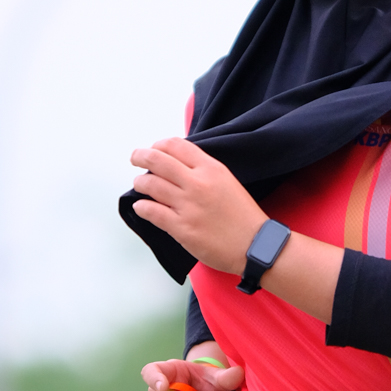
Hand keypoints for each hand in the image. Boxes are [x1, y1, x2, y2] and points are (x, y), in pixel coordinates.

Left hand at [130, 138, 265, 274]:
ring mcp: (188, 206)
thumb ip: (204, 171)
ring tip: (138, 184)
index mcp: (211, 169)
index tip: (153, 149)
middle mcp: (198, 183)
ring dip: (140, 183)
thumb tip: (178, 165)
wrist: (255, 245)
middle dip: (140, 156)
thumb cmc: (243, 215)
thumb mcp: (227, 181)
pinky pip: (151, 212)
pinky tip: (140, 206)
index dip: (159, 145)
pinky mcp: (182, 228)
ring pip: (150, 185)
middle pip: (158, 160)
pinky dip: (141, 207)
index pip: (176, 146)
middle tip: (135, 158)